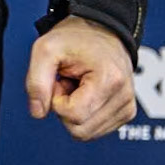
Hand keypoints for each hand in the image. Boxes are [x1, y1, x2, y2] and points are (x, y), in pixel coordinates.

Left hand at [25, 15, 136, 140]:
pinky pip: (94, 131)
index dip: (57, 100)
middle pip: (79, 130)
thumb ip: (36, 81)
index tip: (61, 79)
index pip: (74, 115)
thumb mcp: (46, 49)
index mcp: (109, 79)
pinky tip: (86, 92)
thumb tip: (38, 113)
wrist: (100, 30)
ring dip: (74, 112)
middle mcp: (124, 97)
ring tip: (78, 85)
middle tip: (68, 82)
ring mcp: (127, 107)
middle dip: (65, 108)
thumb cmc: (75, 38)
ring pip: (86, 134)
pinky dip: (84, 115)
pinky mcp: (126, 113)